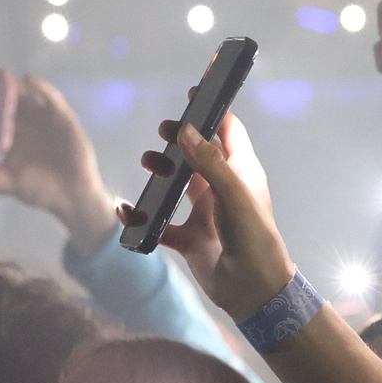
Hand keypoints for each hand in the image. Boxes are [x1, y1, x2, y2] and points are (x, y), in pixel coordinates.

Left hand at [0, 72, 116, 247]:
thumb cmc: (39, 191)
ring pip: (25, 94)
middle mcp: (24, 123)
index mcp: (8, 135)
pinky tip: (28, 80)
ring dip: (12, 83)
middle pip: (4, 98)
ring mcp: (44, 119)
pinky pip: (52, 99)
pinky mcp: (62, 118)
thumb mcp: (5, 184)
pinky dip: (41, 88)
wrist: (71, 198)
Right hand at [139, 112, 293, 318]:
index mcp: (241, 172)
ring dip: (159, 172)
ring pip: (175, 184)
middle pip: (196, 153)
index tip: (194, 92)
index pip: (228, 131)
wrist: (253, 290)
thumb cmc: (254, 237)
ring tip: (148, 164)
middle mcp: (222, 189)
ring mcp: (205, 214)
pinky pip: (157, 224)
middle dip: (178, 139)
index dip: (212, 110)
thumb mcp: (234, 193)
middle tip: (163, 132)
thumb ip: (209, 161)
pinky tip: (127, 211)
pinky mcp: (188, 239)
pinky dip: (140, 217)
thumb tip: (185, 130)